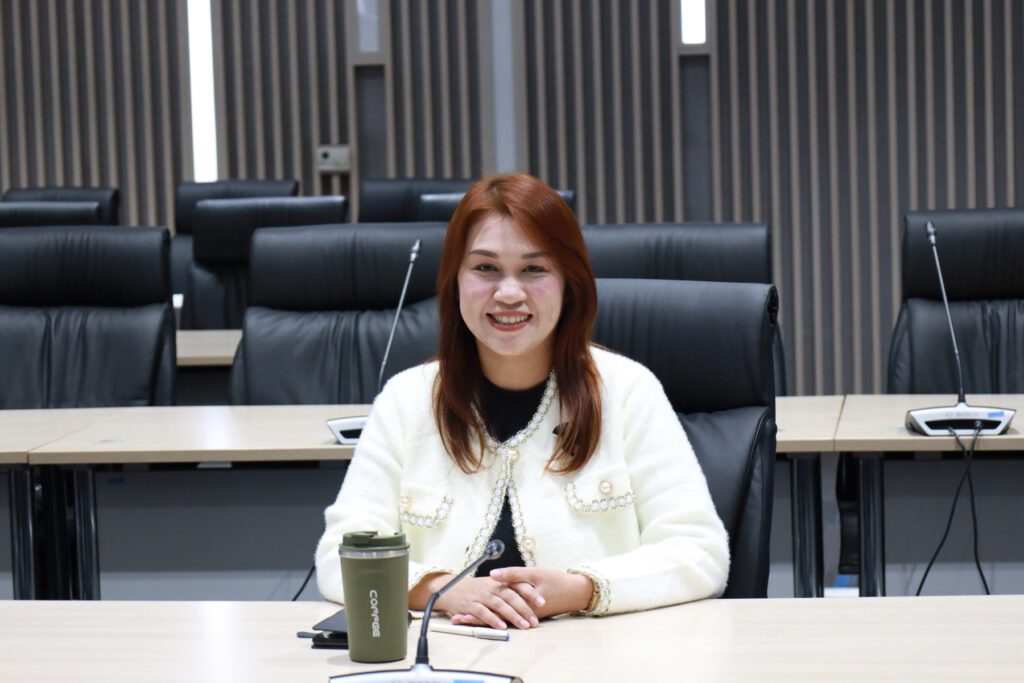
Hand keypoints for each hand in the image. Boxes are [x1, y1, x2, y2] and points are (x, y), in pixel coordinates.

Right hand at [410, 572, 539, 629]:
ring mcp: (481, 595)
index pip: (518, 585)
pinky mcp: (470, 605)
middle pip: (511, 596)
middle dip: (525, 608)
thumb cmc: (477, 589)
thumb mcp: (493, 585)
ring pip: (499, 604)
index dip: (531, 593)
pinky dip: (493, 619)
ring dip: (513, 616)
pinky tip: (502, 626)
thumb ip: (509, 590)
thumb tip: (531, 596)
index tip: (543, 602)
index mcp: (499, 581)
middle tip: (535, 620)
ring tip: (524, 625)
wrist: (451, 588)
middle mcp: (491, 586)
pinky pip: (483, 612)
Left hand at [451, 567, 592, 623]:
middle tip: (457, 619)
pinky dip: (496, 617)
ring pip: (500, 618)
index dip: (475, 608)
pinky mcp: (528, 615)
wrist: (574, 592)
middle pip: (493, 615)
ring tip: (465, 620)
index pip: (492, 607)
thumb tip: (492, 574)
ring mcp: (525, 615)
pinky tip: (487, 617)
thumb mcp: (534, 573)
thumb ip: (513, 574)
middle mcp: (521, 611)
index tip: (459, 610)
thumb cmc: (555, 581)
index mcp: (520, 601)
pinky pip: (509, 617)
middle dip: (474, 617)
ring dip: (482, 619)